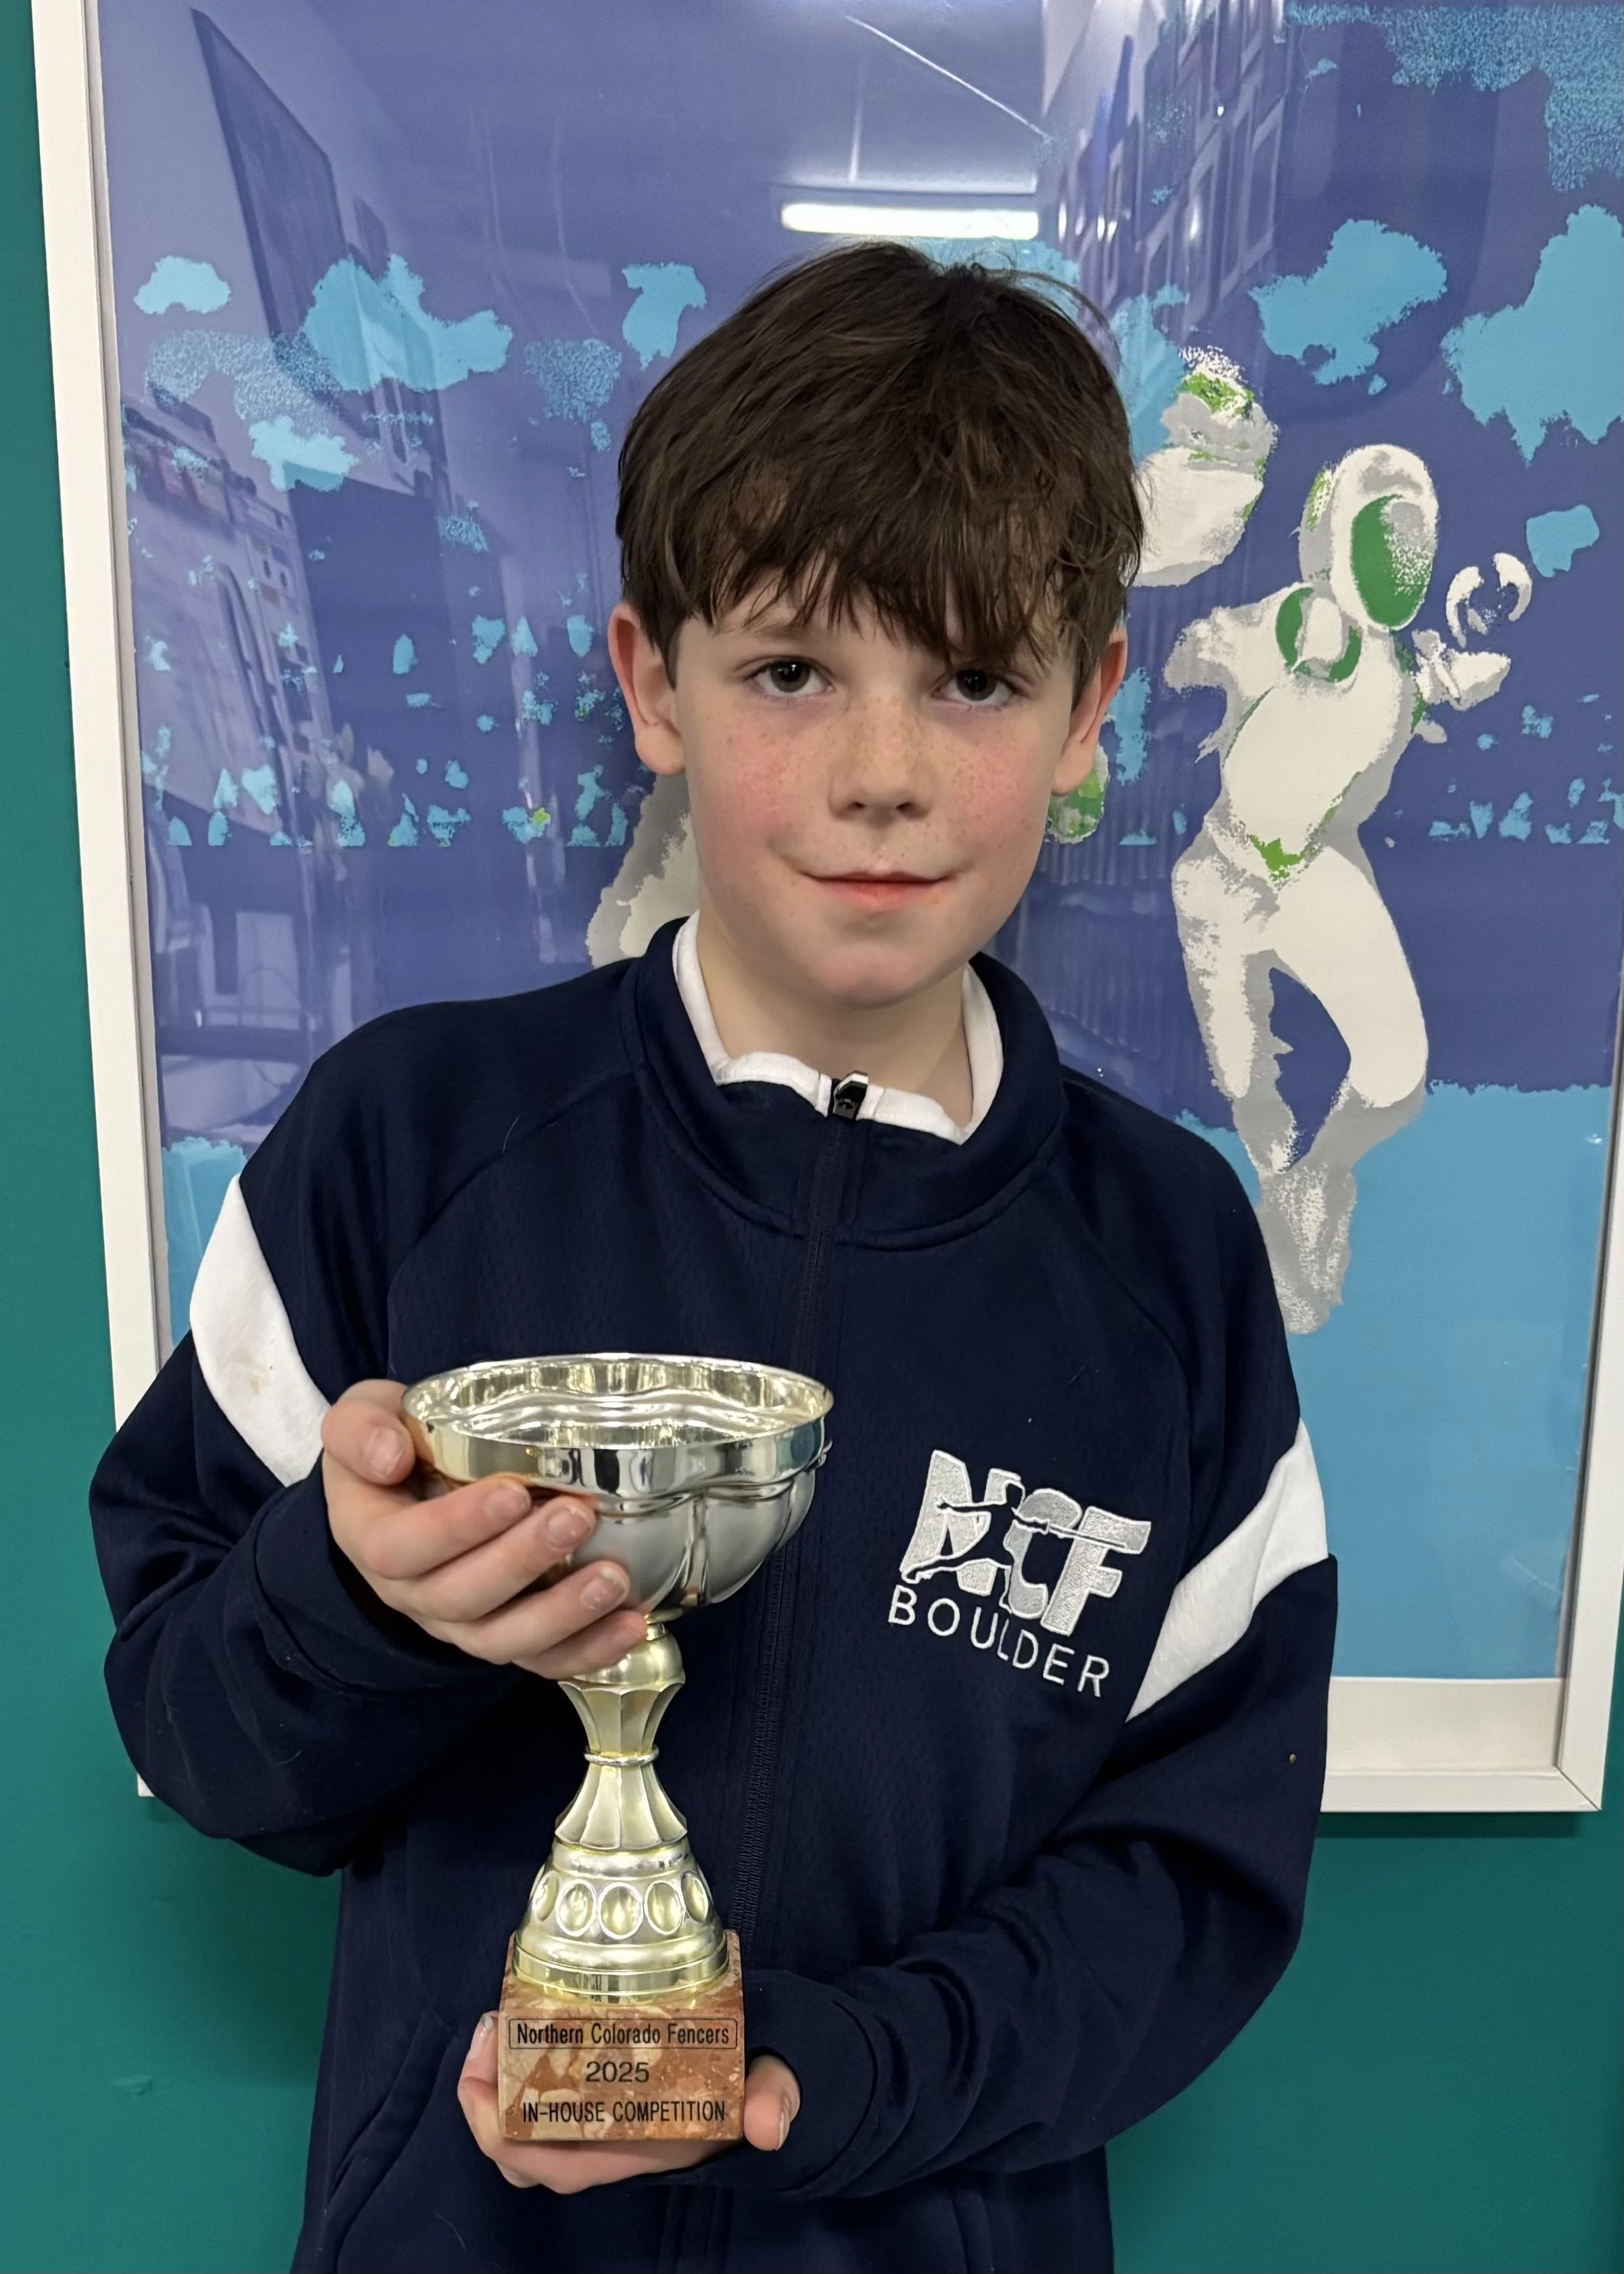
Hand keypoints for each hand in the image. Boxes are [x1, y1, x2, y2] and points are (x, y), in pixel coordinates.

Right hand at [320, 1381, 648, 1677]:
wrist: (402, 1483)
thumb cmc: (391, 1446)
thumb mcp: (359, 1420)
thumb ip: (361, 1430)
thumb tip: (390, 1456)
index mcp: (371, 1538)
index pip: (402, 1547)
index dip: (457, 1527)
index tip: (512, 1492)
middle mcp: (411, 1592)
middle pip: (461, 1596)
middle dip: (523, 1560)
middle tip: (576, 1516)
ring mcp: (458, 1622)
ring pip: (502, 1638)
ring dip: (562, 1613)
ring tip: (612, 1578)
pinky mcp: (503, 1634)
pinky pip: (540, 1659)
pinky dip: (588, 1650)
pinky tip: (631, 1624)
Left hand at [456, 2012, 799, 2190]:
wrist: (762, 2079)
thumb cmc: (756, 2082)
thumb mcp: (770, 2084)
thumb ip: (771, 2097)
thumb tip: (768, 2123)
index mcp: (640, 2150)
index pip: (560, 2167)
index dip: (511, 2134)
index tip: (495, 2068)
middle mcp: (609, 2147)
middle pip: (522, 2156)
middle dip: (485, 2103)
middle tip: (488, 2027)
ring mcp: (598, 2123)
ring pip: (522, 2133)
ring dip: (495, 2085)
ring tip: (494, 2022)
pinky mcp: (597, 2093)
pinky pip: (539, 2100)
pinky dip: (518, 2069)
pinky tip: (520, 2019)